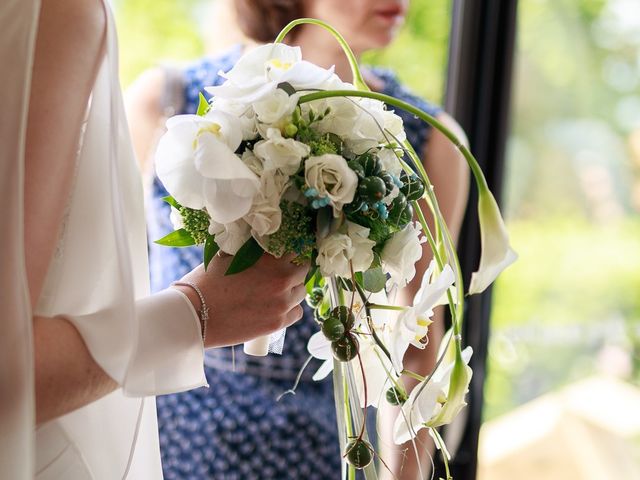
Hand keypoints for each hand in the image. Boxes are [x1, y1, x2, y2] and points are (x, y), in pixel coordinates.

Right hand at [176, 253, 308, 347]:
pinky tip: (278, 308)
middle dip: (294, 268)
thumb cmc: (206, 282)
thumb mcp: (228, 256)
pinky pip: (297, 313)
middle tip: (282, 273)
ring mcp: (282, 301)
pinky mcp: (278, 322)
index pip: (292, 248)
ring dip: (293, 288)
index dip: (288, 252)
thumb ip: (249, 251)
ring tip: (278, 291)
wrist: (196, 313)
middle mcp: (281, 278)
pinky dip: (290, 309)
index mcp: (269, 258)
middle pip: (302, 268)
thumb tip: (259, 247)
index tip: (284, 255)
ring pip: (301, 291)